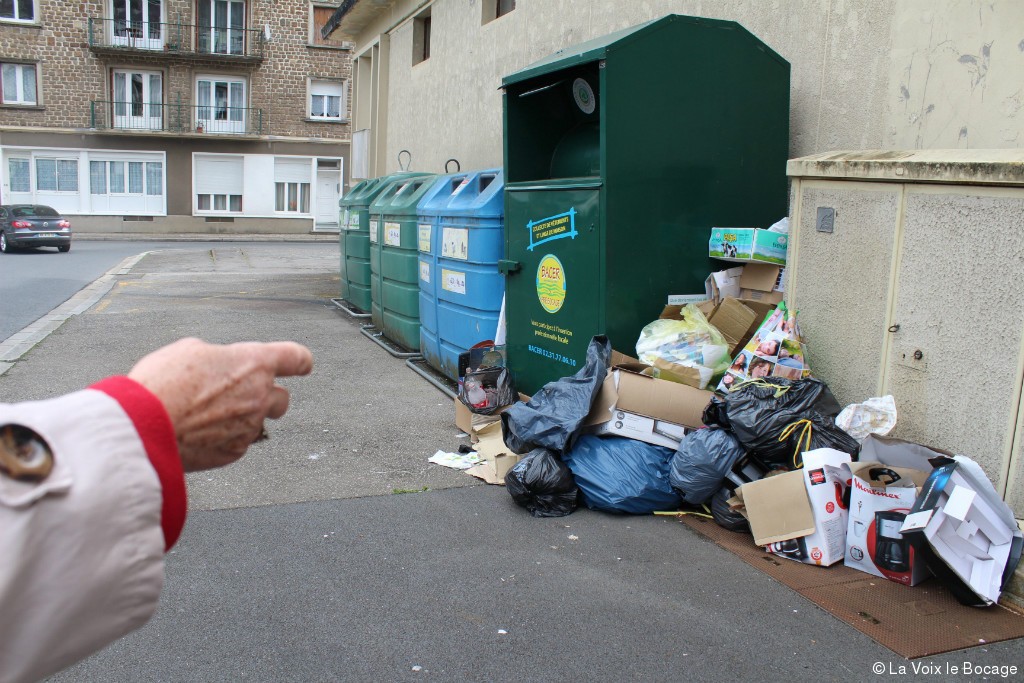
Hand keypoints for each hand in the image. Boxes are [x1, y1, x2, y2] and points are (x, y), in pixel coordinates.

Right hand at [127, 338, 313, 470]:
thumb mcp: (188, 350)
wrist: (144, 426)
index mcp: (254, 364)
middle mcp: (260, 396)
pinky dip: (223, 437)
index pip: (295, 358)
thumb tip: (219, 365)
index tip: (303, 364)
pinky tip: (198, 432)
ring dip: (240, 417)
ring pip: (257, 422)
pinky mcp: (234, 451)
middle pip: (282, 397)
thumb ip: (217, 356)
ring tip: (205, 414)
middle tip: (242, 394)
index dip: (300, 360)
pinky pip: (237, 442)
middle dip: (266, 395)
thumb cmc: (162, 385)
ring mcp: (250, 427)